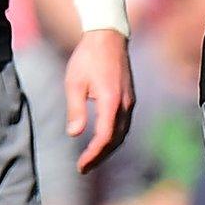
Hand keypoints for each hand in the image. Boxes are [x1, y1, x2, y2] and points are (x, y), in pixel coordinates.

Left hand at [64, 28, 133, 172]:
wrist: (108, 36)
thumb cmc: (88, 57)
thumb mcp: (74, 82)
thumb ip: (76, 109)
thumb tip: (74, 133)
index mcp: (111, 101)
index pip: (105, 137)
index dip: (94, 154)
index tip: (81, 166)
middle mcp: (125, 104)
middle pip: (116, 140)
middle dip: (101, 156)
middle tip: (84, 168)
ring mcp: (130, 101)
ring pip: (123, 133)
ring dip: (108, 148)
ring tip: (92, 158)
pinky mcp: (129, 97)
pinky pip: (124, 124)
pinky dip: (114, 137)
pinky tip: (103, 139)